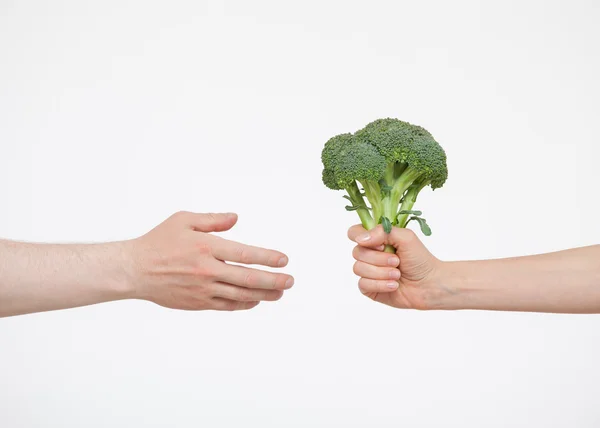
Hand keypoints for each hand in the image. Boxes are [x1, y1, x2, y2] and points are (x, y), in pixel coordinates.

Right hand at [126, 211, 293, 311]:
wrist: (134, 270)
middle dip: (273, 280)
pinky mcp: (198, 303)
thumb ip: (212, 220)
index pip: (245, 254)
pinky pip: (226, 306)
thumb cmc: (159, 242)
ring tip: (280, 293)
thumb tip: (236, 218)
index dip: (268, 258)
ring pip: (240, 295)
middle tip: (290, 281)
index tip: (284, 260)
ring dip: (264, 295)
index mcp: (207, 247)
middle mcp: (208, 270)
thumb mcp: (183, 220)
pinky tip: (255, 301)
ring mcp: (203, 289)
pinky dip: (243, 304)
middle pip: (248, 278)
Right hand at [347, 224, 443, 309]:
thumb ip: (383, 231)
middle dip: (379, 259)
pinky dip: (380, 285)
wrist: (430, 284)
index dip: (362, 238)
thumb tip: (360, 239)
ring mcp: (368, 271)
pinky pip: (363, 284)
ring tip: (397, 275)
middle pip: (356, 252)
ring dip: (381, 273)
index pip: (354, 232)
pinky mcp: (369, 288)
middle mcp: (369, 254)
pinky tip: (394, 286)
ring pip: (358, 269)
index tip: (381, 245)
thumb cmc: (420, 259)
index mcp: (376, 239)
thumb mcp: (405, 237)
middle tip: (397, 261)